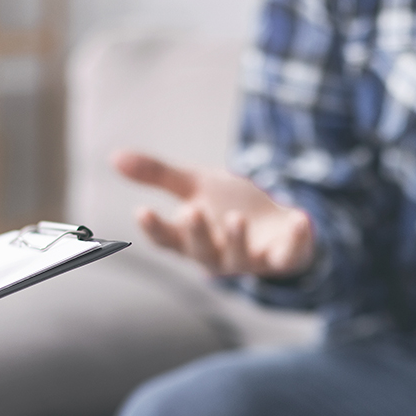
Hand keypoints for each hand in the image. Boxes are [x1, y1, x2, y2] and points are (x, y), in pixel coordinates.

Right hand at [112, 151, 314, 277]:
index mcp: (192, 240)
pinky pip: (288, 255)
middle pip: (201, 251)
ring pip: (238, 258)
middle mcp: (216, 255)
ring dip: (237, 239)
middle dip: (196, 233)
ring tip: (235, 219)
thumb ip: (158, 175)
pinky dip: (297, 239)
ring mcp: (250, 259)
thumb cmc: (228, 207)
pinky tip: (301, 218)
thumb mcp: (195, 186)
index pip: (168, 240)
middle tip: (191, 210)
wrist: (275, 225)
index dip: (155, 229)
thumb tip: (113, 156)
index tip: (142, 211)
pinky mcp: (283, 258)